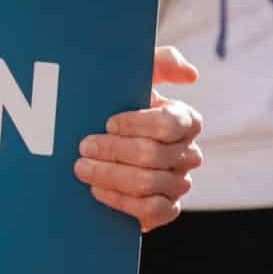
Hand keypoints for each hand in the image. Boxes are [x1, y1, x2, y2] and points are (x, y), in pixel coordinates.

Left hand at [74, 45, 202, 231]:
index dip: (137, 124)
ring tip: (82, 168)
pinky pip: (152, 212)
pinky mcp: (168, 208)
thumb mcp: (137, 76)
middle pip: (154, 156)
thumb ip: (162, 61)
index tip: (108, 122)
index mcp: (186, 121)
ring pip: (149, 184)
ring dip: (110, 176)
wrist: (104, 138)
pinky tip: (97, 191)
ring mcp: (180, 183)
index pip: (170, 124)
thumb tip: (190, 74)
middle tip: (83, 146)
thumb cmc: (121, 102)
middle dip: (113, 151)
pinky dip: (121, 202)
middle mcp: (189, 153)